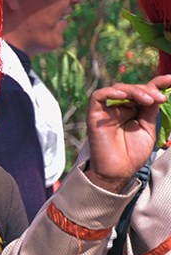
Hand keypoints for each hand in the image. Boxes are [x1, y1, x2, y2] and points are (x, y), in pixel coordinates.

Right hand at [84, 75, 170, 191]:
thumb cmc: (132, 154)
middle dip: (148, 89)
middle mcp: (119, 108)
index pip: (144, 91)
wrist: (118, 171)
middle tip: (160, 98)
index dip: (157, 83)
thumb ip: (150, 111)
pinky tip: (124, 96)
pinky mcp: (95, 115)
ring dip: (135, 91)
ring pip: (118, 89)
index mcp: (133, 110)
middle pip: (132, 88)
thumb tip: (157, 93)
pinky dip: (110, 92)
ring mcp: (107, 111)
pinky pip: (98, 96)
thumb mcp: (148, 129)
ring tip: (148, 100)